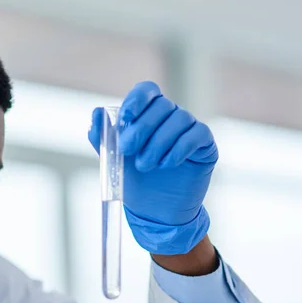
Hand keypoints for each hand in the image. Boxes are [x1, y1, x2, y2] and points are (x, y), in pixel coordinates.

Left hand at [88, 81, 217, 255]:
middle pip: (161, 105)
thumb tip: (96, 113)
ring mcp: (189, 128)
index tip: (126, 117)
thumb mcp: (114, 160)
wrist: (156, 211)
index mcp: (147, 114)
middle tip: (126, 150)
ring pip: (179, 119)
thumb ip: (103, 137)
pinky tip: (166, 164)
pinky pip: (196, 134)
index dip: (137, 99)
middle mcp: (169, 116)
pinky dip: (179, 148)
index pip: (146, 91)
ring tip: (145, 165)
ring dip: (158, 142)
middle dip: (142, 127)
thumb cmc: (135, 181)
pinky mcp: (205, 145)